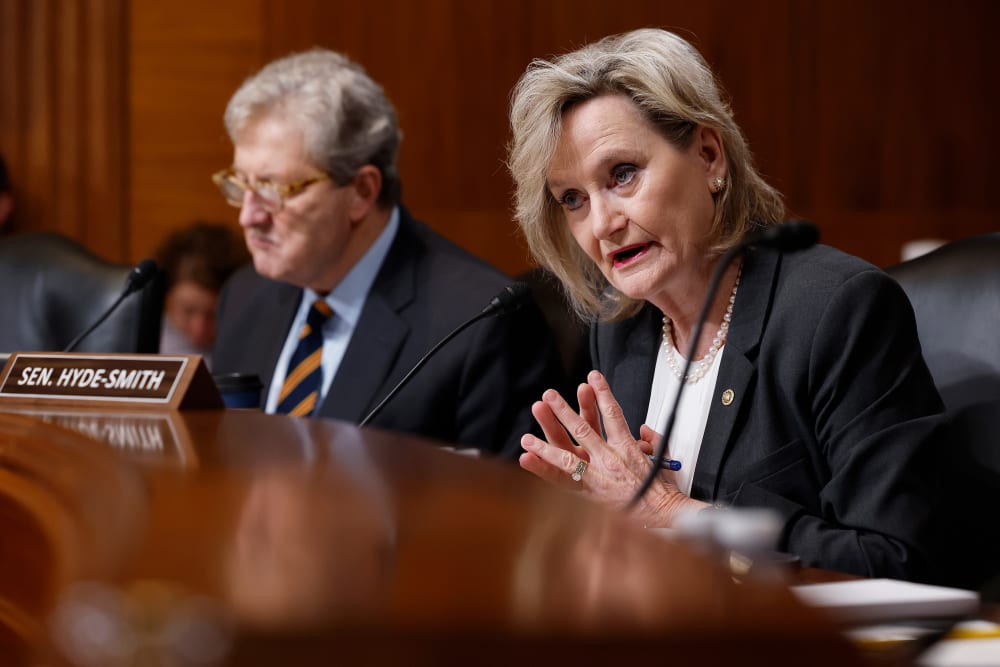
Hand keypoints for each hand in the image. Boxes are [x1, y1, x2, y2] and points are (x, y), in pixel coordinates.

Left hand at [519, 370, 699, 526]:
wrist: (661, 516)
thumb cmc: (660, 490)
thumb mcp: (661, 459)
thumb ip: (651, 439)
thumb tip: (643, 429)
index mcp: (626, 448)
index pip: (613, 414)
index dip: (603, 394)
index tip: (593, 377)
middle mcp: (608, 459)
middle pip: (583, 429)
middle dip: (564, 410)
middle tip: (549, 395)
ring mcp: (596, 475)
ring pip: (566, 452)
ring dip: (547, 435)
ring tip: (529, 427)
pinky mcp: (587, 492)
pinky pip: (560, 479)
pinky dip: (541, 468)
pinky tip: (526, 457)